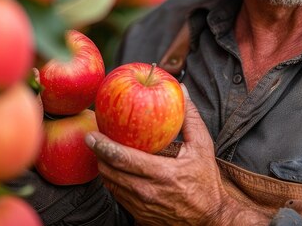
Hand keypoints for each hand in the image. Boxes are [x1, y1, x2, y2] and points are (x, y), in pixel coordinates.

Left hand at [85, 86, 270, 225]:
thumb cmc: (206, 180)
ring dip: (104, 168)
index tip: (92, 135)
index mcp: (163, 174)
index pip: (124, 159)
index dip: (104, 146)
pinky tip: (114, 168)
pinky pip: (118, 196)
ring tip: (100, 152)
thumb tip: (182, 90)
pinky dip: (113, 180)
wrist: (210, 217)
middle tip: (91, 139)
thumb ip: (191, 117)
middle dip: (98, 155)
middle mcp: (148, 192)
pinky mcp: (140, 215)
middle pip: (111, 172)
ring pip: (111, 185)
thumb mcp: (203, 147)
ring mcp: (142, 206)